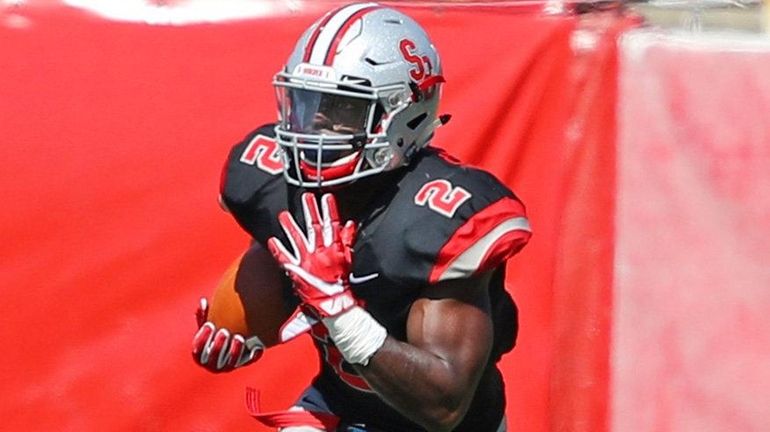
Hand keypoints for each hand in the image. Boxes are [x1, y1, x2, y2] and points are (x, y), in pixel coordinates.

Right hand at [192, 297, 263, 371]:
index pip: (198, 350)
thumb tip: (202, 301)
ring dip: (235, 352)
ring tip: (239, 338)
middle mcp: (213, 365)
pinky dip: (253, 355)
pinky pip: (248, 361)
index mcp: (201, 356)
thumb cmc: (214, 331)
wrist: (229, 342)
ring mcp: (228, 367)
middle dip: (219, 346)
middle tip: (224, 332)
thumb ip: (204, 315)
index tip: (209, 325)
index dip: (202, 338)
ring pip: (231, 363)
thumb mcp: (207, 325)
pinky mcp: (242, 364)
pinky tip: (257, 346)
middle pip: (214, 359)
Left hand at [267, 193, 357, 317]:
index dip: (329, 210)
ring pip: (298, 239)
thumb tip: (350, 223)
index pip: (332, 224)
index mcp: (334, 248)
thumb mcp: (348, 258)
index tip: (326, 197)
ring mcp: (307, 260)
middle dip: (310, 211)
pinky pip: (285, 258)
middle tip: (305, 197)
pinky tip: (271, 240)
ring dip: (290, 226)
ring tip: (283, 215)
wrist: (334, 303)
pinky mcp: (297, 271)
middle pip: (314, 227)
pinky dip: (278, 250)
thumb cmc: (341, 282)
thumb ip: (348, 240)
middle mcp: (320, 251)